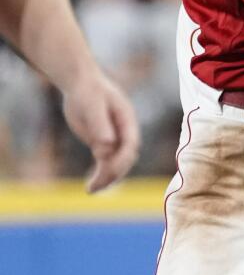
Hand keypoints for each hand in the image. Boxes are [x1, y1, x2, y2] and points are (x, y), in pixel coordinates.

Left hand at [61, 70, 139, 192]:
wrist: (82, 85)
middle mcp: (125, 132)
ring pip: (117, 164)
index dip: (122, 159)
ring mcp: (115, 138)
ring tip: (91, 190)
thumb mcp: (92, 105)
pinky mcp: (103, 144)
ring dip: (108, 178)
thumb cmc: (88, 92)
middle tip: (95, 186)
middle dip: (114, 173)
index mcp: (128, 121)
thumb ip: (100, 126)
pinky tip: (91, 185)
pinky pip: (106, 163)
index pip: (131, 144)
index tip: (106, 170)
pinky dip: (101, 175)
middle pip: (126, 158)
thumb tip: (105, 149)